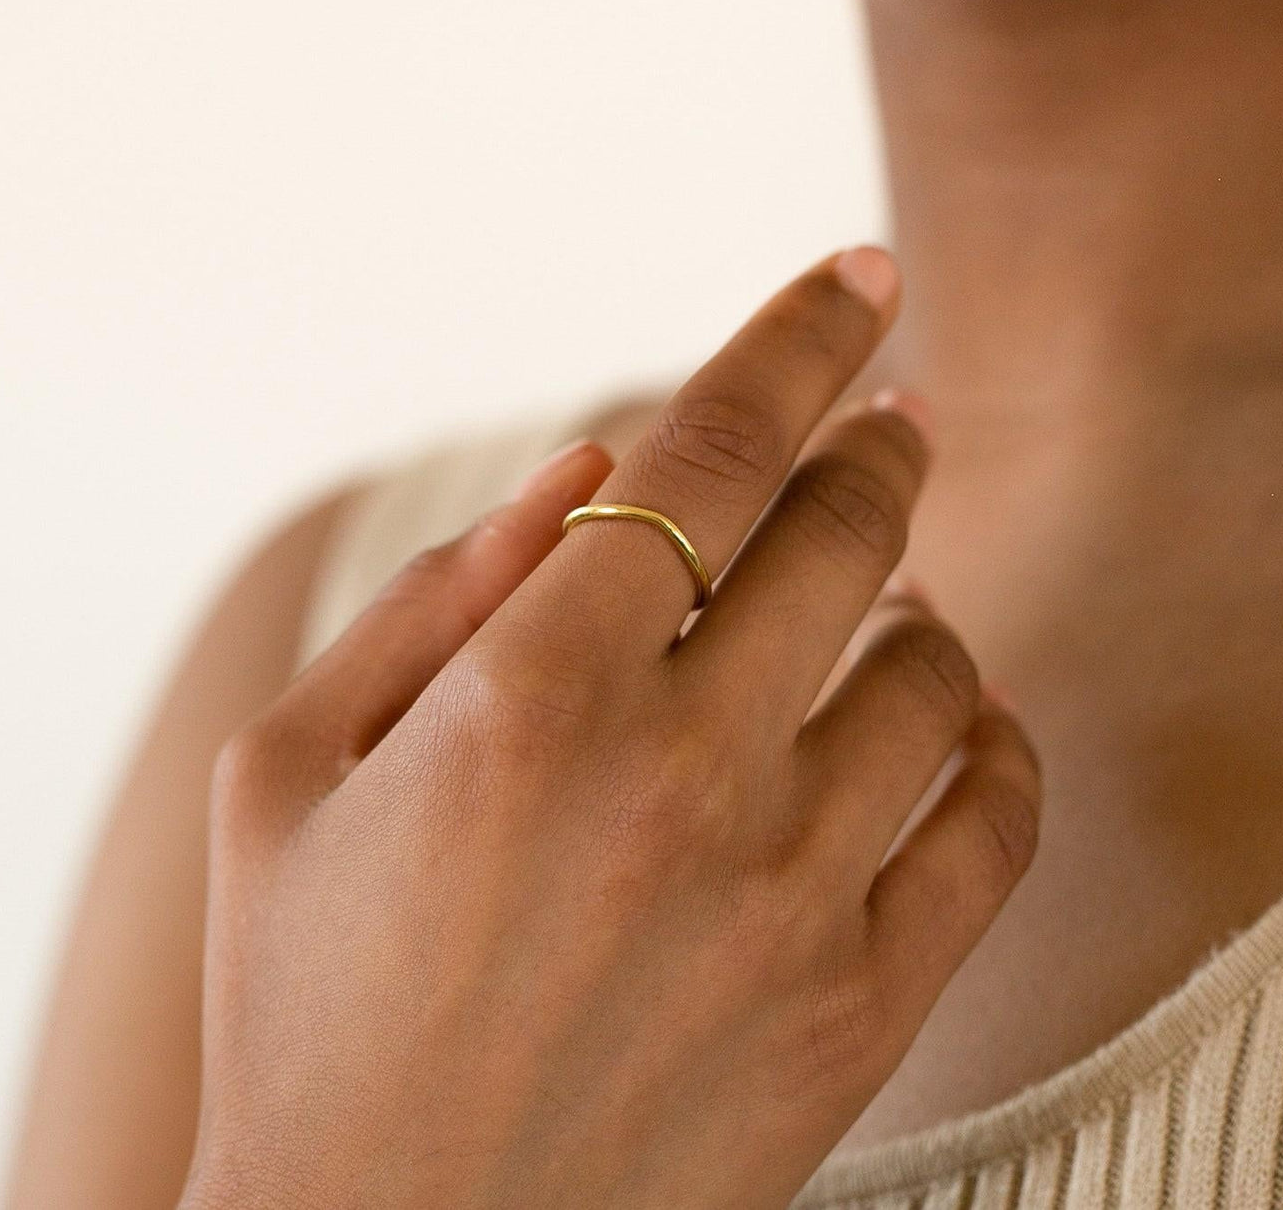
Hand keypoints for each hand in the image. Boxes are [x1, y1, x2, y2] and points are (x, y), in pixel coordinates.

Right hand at [182, 249, 1040, 1209]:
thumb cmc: (304, 1001)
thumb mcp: (288, 771)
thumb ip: (435, 594)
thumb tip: (593, 465)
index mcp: (532, 697)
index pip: (711, 449)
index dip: (796, 336)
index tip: (859, 273)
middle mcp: (682, 778)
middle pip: (846, 530)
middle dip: (877, 445)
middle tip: (891, 416)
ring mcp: (790, 898)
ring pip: (934, 667)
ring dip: (919, 598)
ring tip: (883, 599)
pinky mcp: (859, 1008)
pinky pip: (994, 823)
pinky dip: (991, 741)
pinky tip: (947, 720)